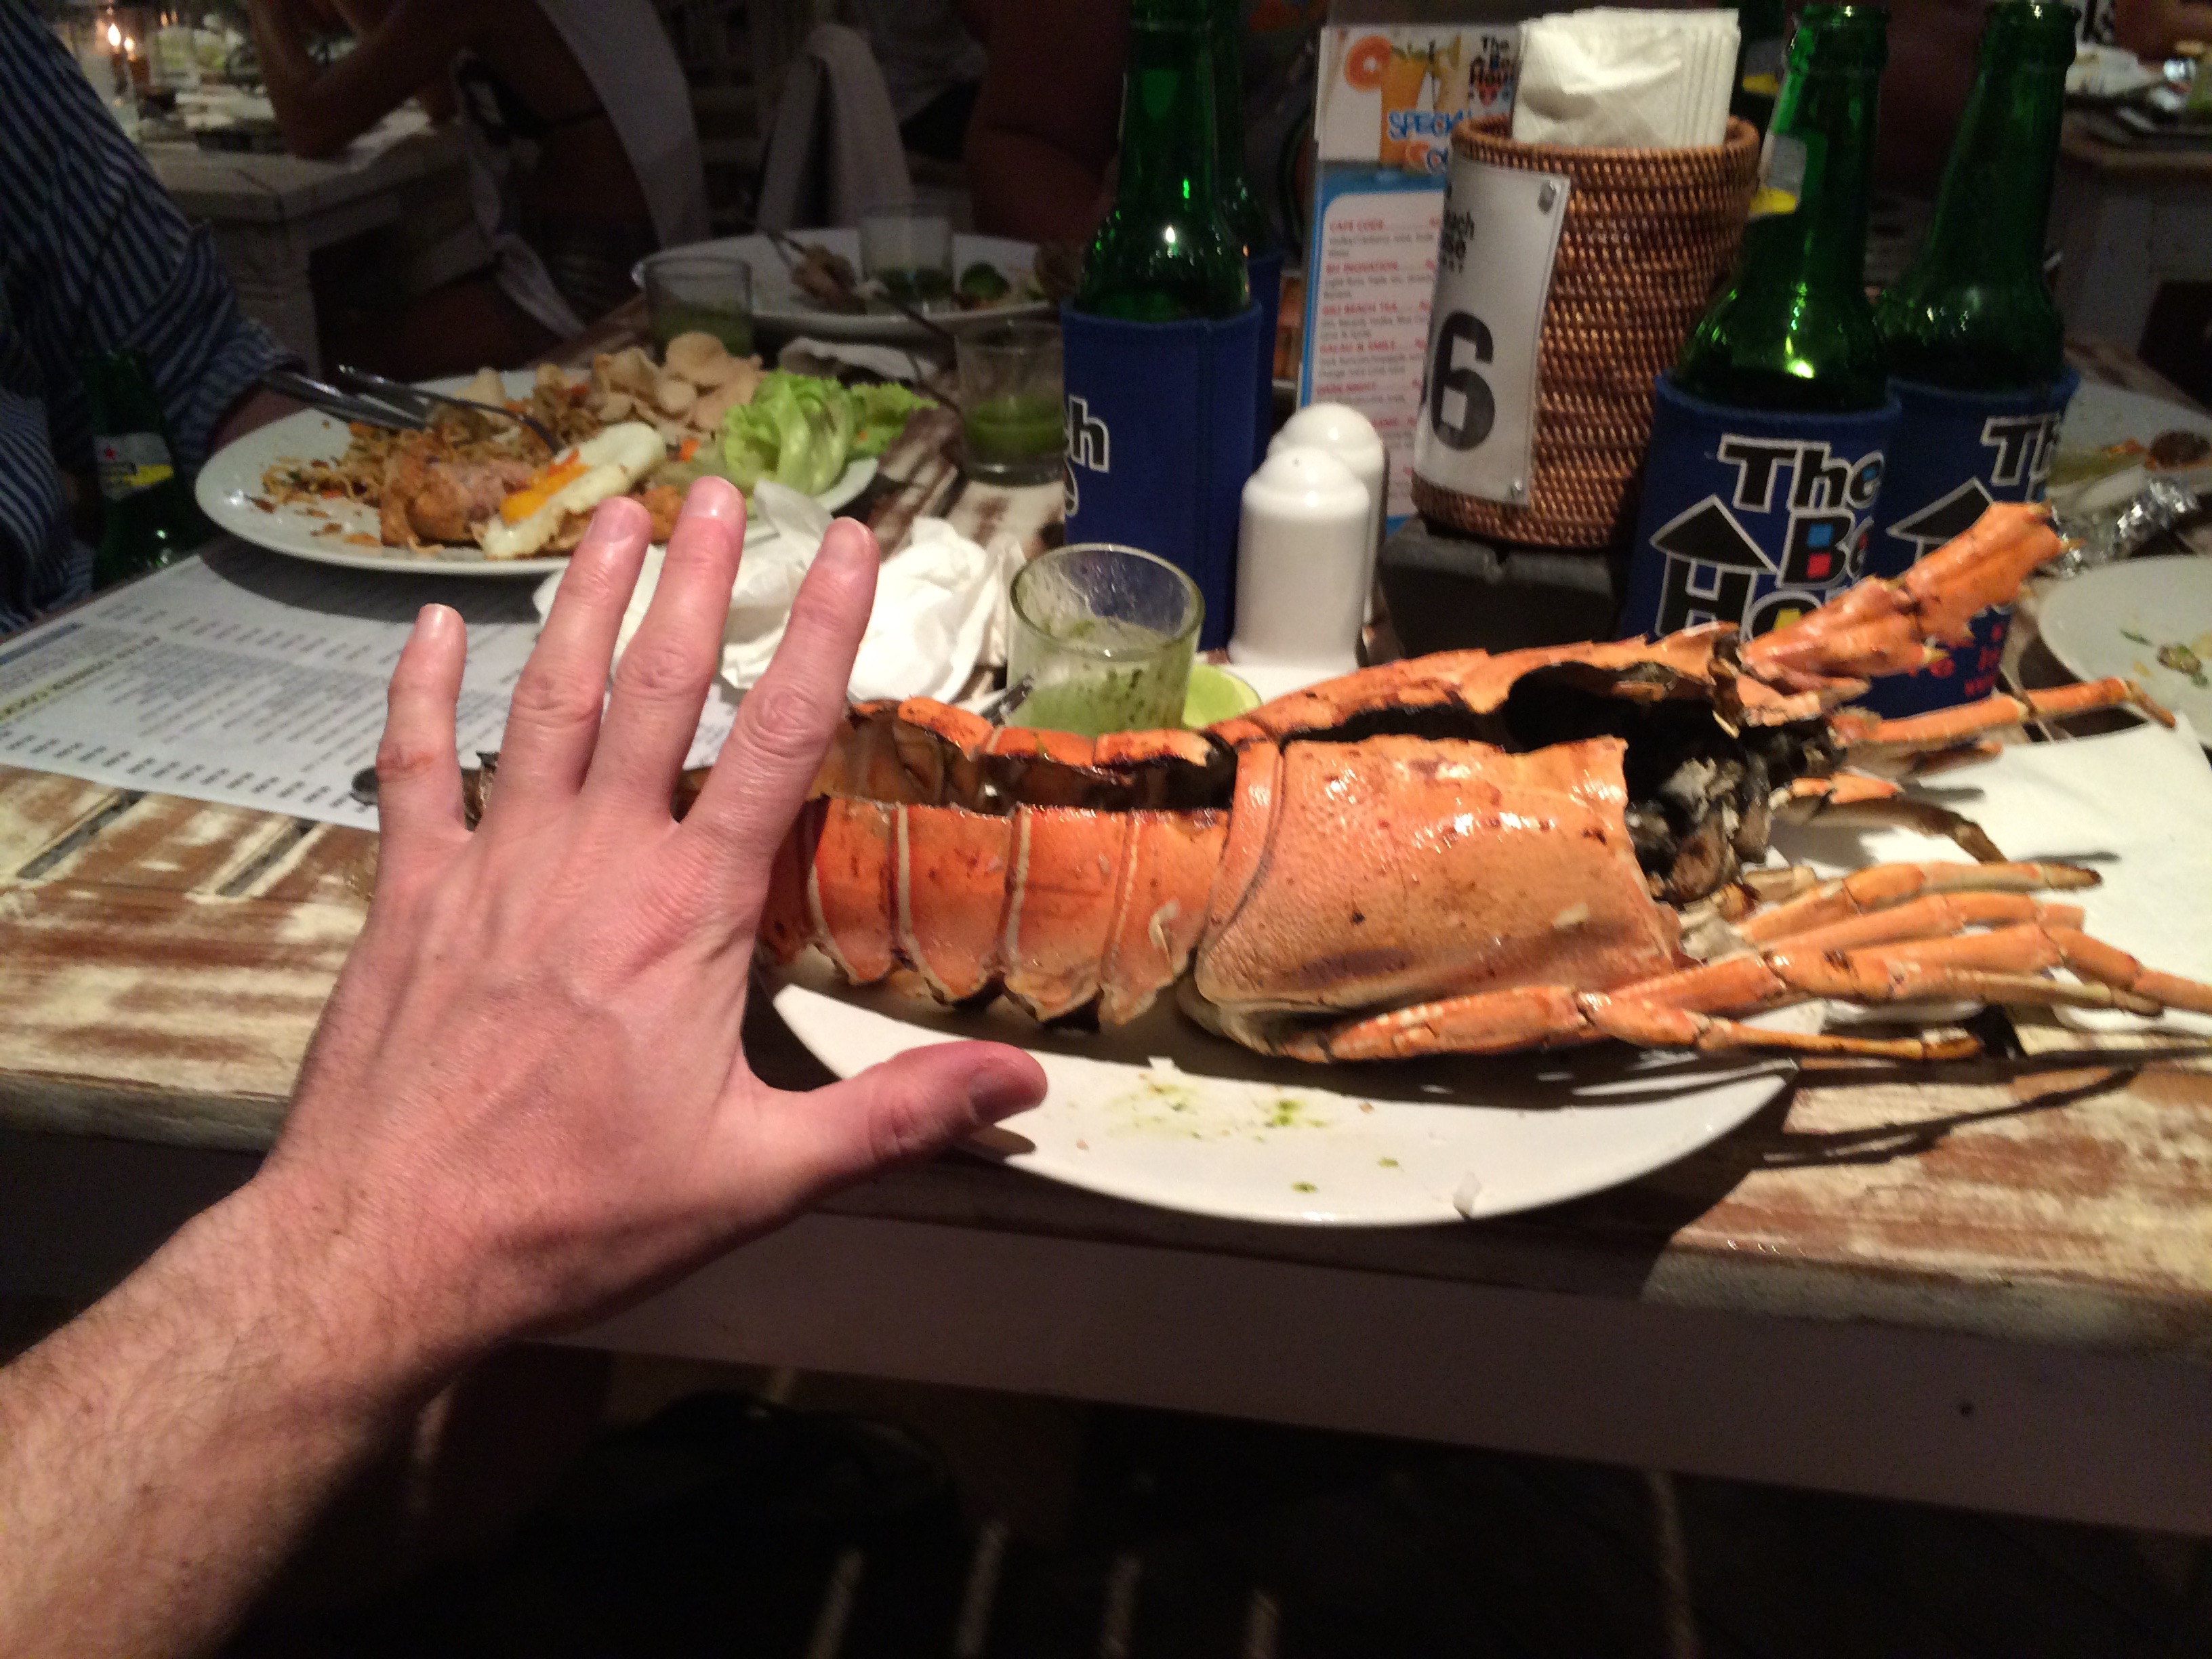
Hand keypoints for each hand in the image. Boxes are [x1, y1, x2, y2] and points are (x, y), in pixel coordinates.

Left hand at [251, 479, 1045, 1386]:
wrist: (388, 1250)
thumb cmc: (580, 1213)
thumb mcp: (762, 1177)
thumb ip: (896, 1118)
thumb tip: (1025, 1092)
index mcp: (688, 911)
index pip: (777, 741)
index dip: (822, 633)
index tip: (848, 545)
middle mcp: (593, 858)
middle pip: (657, 688)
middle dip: (695, 581)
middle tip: (719, 489)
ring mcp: (491, 865)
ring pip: (544, 701)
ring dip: (582, 601)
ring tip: (612, 513)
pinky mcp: (409, 897)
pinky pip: (413, 770)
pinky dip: (419, 694)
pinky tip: (431, 627)